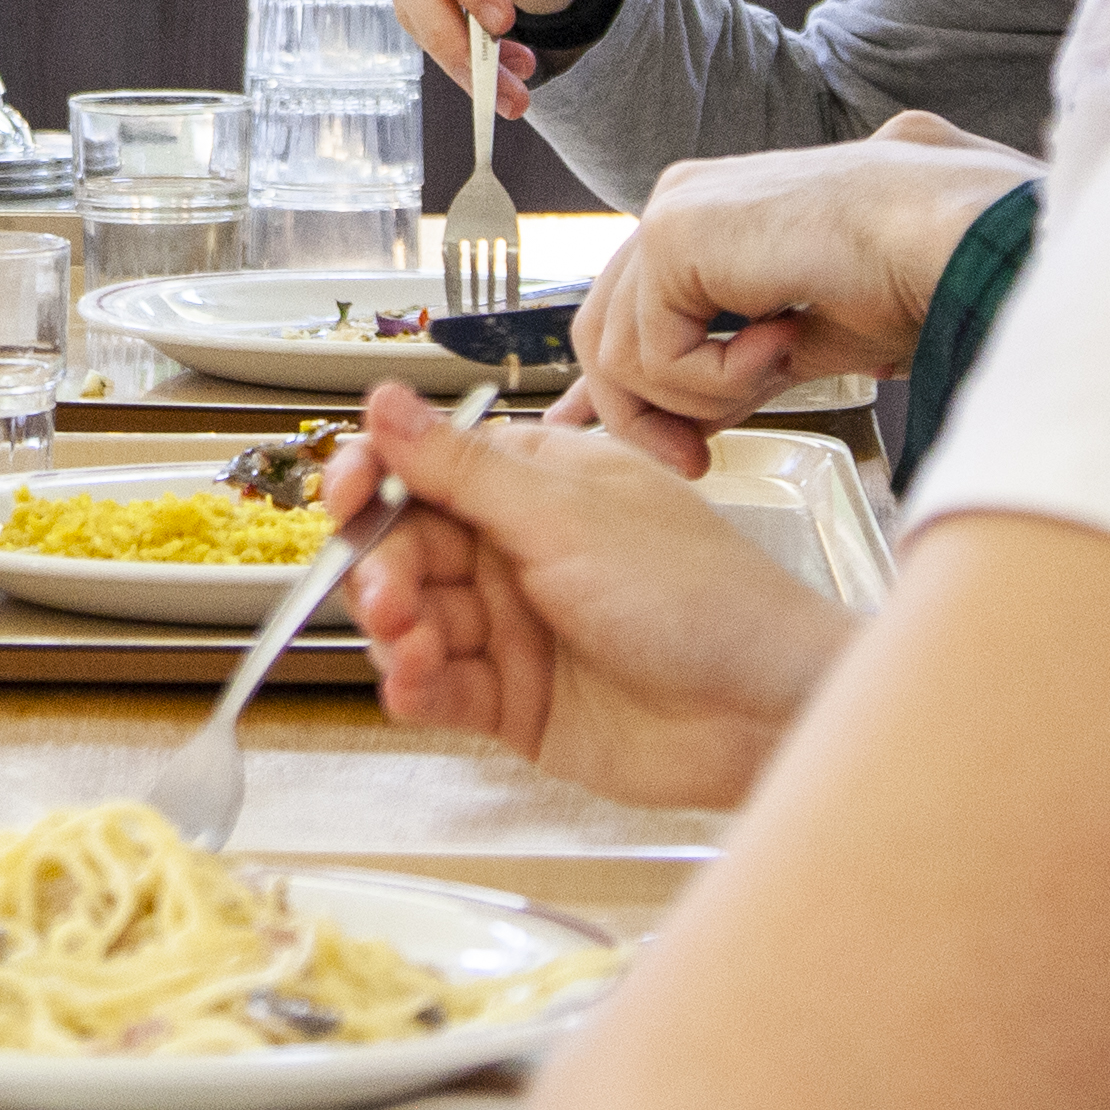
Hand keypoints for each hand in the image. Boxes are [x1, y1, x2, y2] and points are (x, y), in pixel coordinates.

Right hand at [324, 387, 854, 808]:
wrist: (762, 709)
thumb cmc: (697, 596)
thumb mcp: (567, 518)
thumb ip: (462, 469)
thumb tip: (383, 400)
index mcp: (536, 485)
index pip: (426, 469)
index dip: (375, 478)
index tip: (346, 493)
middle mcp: (518, 552)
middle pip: (407, 548)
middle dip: (383, 566)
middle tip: (386, 591)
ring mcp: (515, 629)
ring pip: (415, 620)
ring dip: (396, 629)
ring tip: (410, 641)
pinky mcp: (515, 703)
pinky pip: (440, 688)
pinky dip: (415, 686)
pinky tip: (413, 684)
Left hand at [553, 115, 1037, 473]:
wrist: (948, 239)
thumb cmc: (903, 282)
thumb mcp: (794, 349)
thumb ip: (726, 377)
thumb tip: (682, 427)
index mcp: (704, 221)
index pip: (625, 313)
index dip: (616, 390)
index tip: (619, 445)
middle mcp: (676, 206)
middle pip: (605, 338)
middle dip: (643, 417)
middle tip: (695, 465)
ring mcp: (670, 213)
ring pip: (622, 356)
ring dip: (703, 394)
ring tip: (780, 365)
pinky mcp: (673, 232)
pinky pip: (655, 353)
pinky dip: (719, 377)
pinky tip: (782, 342)